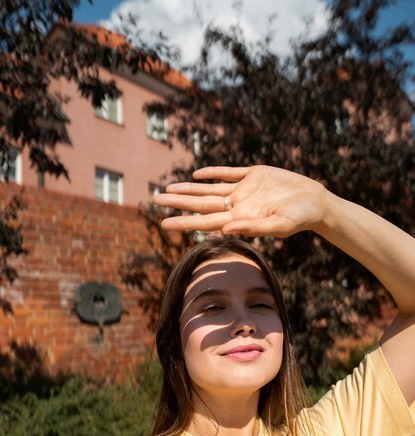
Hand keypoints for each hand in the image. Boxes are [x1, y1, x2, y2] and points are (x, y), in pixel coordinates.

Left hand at [154, 165, 327, 236]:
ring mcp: (244, 190)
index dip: (184, 222)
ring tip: (166, 190)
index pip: (205, 221)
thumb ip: (254, 228)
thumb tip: (226, 229)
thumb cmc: (300, 218)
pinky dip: (212, 172)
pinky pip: (228, 173)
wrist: (316, 201)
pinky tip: (196, 175)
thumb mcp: (279, 225)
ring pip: (208, 189)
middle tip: (153, 201)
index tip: (163, 223)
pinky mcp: (254, 175)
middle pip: (200, 204)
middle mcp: (237, 205)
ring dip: (188, 190)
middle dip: (177, 203)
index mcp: (240, 218)